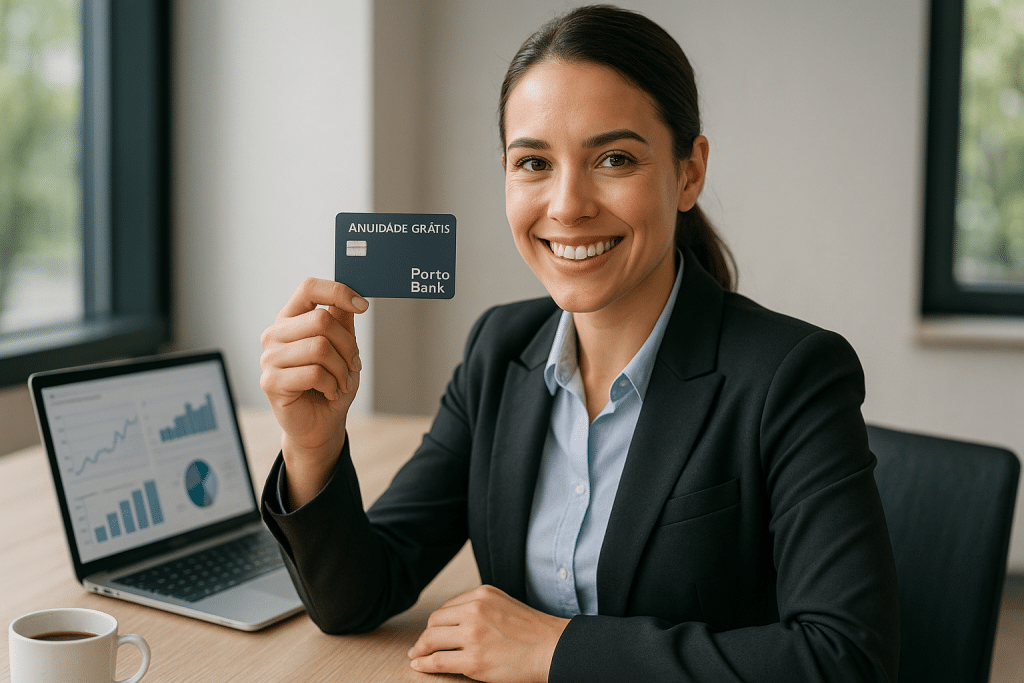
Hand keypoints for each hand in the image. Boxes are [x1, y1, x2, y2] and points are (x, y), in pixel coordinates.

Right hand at [259, 277, 367, 507]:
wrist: (320, 424)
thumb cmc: (330, 383)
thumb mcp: (343, 349)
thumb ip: (342, 322)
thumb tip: (351, 298)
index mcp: (290, 319)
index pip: (309, 288)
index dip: (338, 292)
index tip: (363, 306)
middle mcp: (275, 334)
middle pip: (321, 320)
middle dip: (348, 345)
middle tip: (354, 364)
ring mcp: (269, 358)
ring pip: (320, 347)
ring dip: (342, 369)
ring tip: (342, 381)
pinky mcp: (271, 382)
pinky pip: (314, 373)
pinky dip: (332, 384)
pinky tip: (330, 391)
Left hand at [408, 585, 569, 682]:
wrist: (553, 649)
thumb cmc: (533, 631)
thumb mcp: (504, 604)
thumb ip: (481, 606)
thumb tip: (455, 619)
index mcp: (482, 595)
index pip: (448, 607)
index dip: (438, 622)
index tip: (434, 632)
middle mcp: (474, 611)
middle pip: (435, 621)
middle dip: (426, 635)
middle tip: (421, 646)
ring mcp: (472, 636)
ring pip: (431, 640)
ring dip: (420, 649)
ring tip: (417, 656)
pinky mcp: (473, 661)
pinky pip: (438, 661)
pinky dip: (424, 664)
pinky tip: (419, 665)